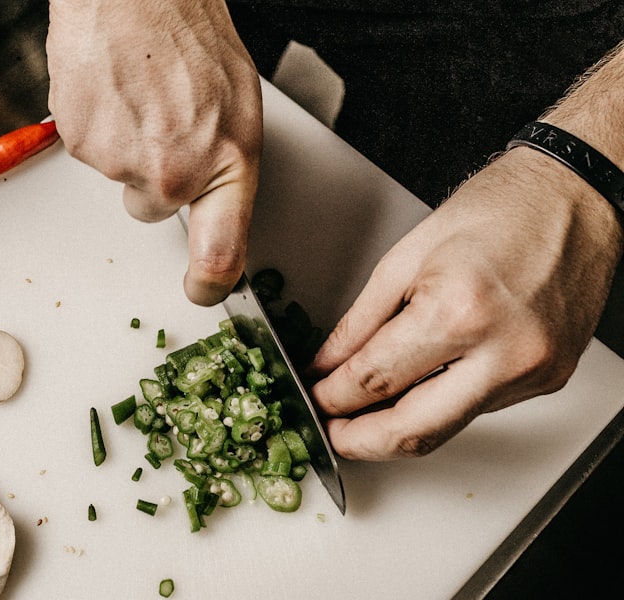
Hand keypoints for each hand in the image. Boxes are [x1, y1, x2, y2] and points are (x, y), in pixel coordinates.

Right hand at [46, 0, 261, 305]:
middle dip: (154, 177)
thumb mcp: (237, 105)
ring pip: (120, 177)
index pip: (221, 255)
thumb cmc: (189, 34)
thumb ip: (224, 165)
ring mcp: (122, 162)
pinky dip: (99, 126)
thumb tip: (212, 207)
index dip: (209, 284)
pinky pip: (91, 151)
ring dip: (126, 145)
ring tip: (140, 94)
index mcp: (226, 164)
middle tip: (162, 124)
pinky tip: (114, 91)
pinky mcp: (80, 143)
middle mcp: (174, 174)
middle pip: (152, 209)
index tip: (201, 290)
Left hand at [308, 148, 623, 459]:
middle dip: (360, 442)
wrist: (573, 197)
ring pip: (447, 429)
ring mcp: (532, 371)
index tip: (316, 399)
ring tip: (364, 413)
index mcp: (459, 311)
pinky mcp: (549, 379)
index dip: (333, 398)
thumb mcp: (406, 256)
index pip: (375, 380)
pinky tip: (417, 389)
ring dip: (398, 428)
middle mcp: (503, 352)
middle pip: (414, 431)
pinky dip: (438, 405)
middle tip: (332, 432)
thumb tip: (328, 364)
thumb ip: (360, 321)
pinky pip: (478, 409)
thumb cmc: (497, 210)